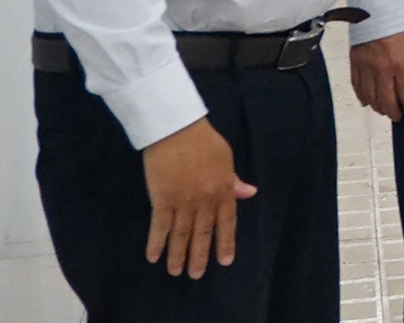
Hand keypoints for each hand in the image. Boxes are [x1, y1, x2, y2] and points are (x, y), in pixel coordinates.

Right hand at [142, 118, 255, 277]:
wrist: (177, 128)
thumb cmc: (203, 141)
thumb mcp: (225, 158)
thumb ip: (233, 180)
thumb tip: (250, 193)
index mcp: (223, 188)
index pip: (226, 221)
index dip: (225, 242)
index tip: (224, 261)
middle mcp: (205, 199)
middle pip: (202, 233)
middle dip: (199, 256)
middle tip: (196, 275)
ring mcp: (183, 201)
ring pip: (181, 234)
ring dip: (178, 255)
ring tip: (176, 272)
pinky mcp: (162, 199)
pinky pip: (160, 226)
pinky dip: (156, 243)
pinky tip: (153, 257)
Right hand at [351, 29, 403, 119]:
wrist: (377, 7)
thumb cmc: (401, 23)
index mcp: (401, 65)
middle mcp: (383, 70)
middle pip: (386, 100)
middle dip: (393, 112)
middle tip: (397, 116)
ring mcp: (366, 67)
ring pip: (370, 96)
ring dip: (377, 107)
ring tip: (383, 110)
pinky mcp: (355, 62)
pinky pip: (357, 85)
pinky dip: (361, 96)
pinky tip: (366, 102)